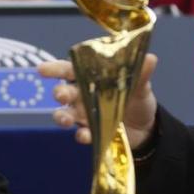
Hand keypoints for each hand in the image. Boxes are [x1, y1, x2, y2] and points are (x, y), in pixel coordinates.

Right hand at [38, 54, 158, 148]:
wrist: (147, 129)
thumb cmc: (138, 99)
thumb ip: (142, 73)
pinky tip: (84, 135)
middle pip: (64, 92)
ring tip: (64, 119)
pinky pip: (81, 133)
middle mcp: (83, 95)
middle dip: (59, 93)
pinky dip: (81, 135)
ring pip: (66, 114)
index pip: (70, 70)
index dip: (55, 68)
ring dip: (62, 116)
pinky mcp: (92, 132)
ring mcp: (85, 115)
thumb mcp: (142, 85)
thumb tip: (151, 58)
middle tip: (60, 94)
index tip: (42, 69)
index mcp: (91, 78)